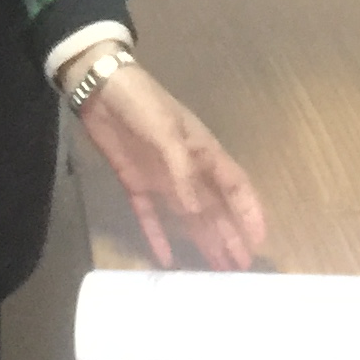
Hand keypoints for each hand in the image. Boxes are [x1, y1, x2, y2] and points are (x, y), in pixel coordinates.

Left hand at [71, 60, 266, 270]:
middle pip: (215, 209)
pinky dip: (158, 237)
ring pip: (188, 218)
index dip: (249, 212)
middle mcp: (187, 170)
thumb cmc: (142, 104)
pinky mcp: (135, 184)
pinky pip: (150, 216)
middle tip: (241, 268)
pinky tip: (166, 259)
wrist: (99, 89)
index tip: (259, 241)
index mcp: (203, 152)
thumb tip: (197, 211)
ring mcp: (161, 179)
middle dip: (230, 236)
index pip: (236, 186)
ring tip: (217, 270)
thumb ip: (183, 172)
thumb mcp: (167, 132)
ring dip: (203, 242)